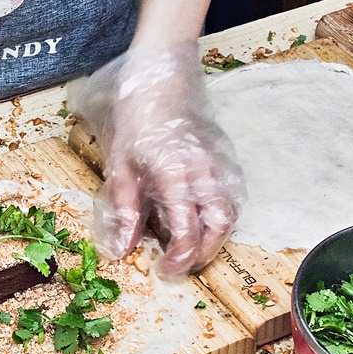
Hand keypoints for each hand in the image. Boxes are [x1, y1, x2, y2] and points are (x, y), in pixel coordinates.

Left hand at [67, 44, 244, 275]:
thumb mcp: (121, 167)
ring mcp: (220, 164)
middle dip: (203, 254)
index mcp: (175, 174)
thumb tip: (121, 250)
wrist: (161, 82)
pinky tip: (199, 220)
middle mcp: (204, 172)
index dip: (179, 258)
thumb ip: (125, 211)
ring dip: (214, 237)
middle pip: (219, 227)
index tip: (165, 271)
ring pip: (231, 214)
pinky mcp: (225, 159)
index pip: (187, 229)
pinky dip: (220, 216)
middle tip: (181, 265)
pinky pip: (232, 196)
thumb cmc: (135, 123)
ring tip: (189, 248)